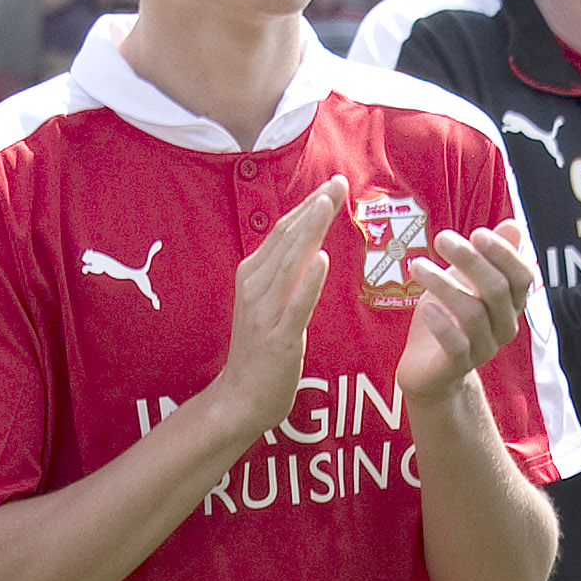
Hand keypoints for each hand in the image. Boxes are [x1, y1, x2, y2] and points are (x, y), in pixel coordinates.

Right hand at [213, 182, 341, 448]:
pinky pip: (296, 303)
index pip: (283, 231)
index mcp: (251, 274)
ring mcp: (265, 311)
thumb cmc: (259, 350)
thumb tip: (308, 244)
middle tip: (338, 182)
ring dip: (310, 231)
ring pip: (290, 262)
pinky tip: (322, 258)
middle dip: (314, 208)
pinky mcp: (278, 336)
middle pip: (287, 238)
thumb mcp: (267, 303)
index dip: (307, 205)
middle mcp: (254, 286)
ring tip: (329, 204)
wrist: (241, 397)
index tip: (332, 184)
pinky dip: (308, 280)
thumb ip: (283, 274)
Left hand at [392, 216, 538, 426]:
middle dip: (470, 260)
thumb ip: (488, 256)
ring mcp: (483, 348)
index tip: (477, 233)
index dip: (504, 254)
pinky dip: (442, 324)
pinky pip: (457, 345)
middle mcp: (503, 326)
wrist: (427, 368)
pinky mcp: (458, 366)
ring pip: (474, 313)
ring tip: (417, 266)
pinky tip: (427, 307)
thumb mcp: (465, 281)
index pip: (522, 276)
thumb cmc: (448, 316)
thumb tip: (514, 225)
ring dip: (444, 285)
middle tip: (441, 238)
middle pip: (498, 290)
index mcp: (510, 303)